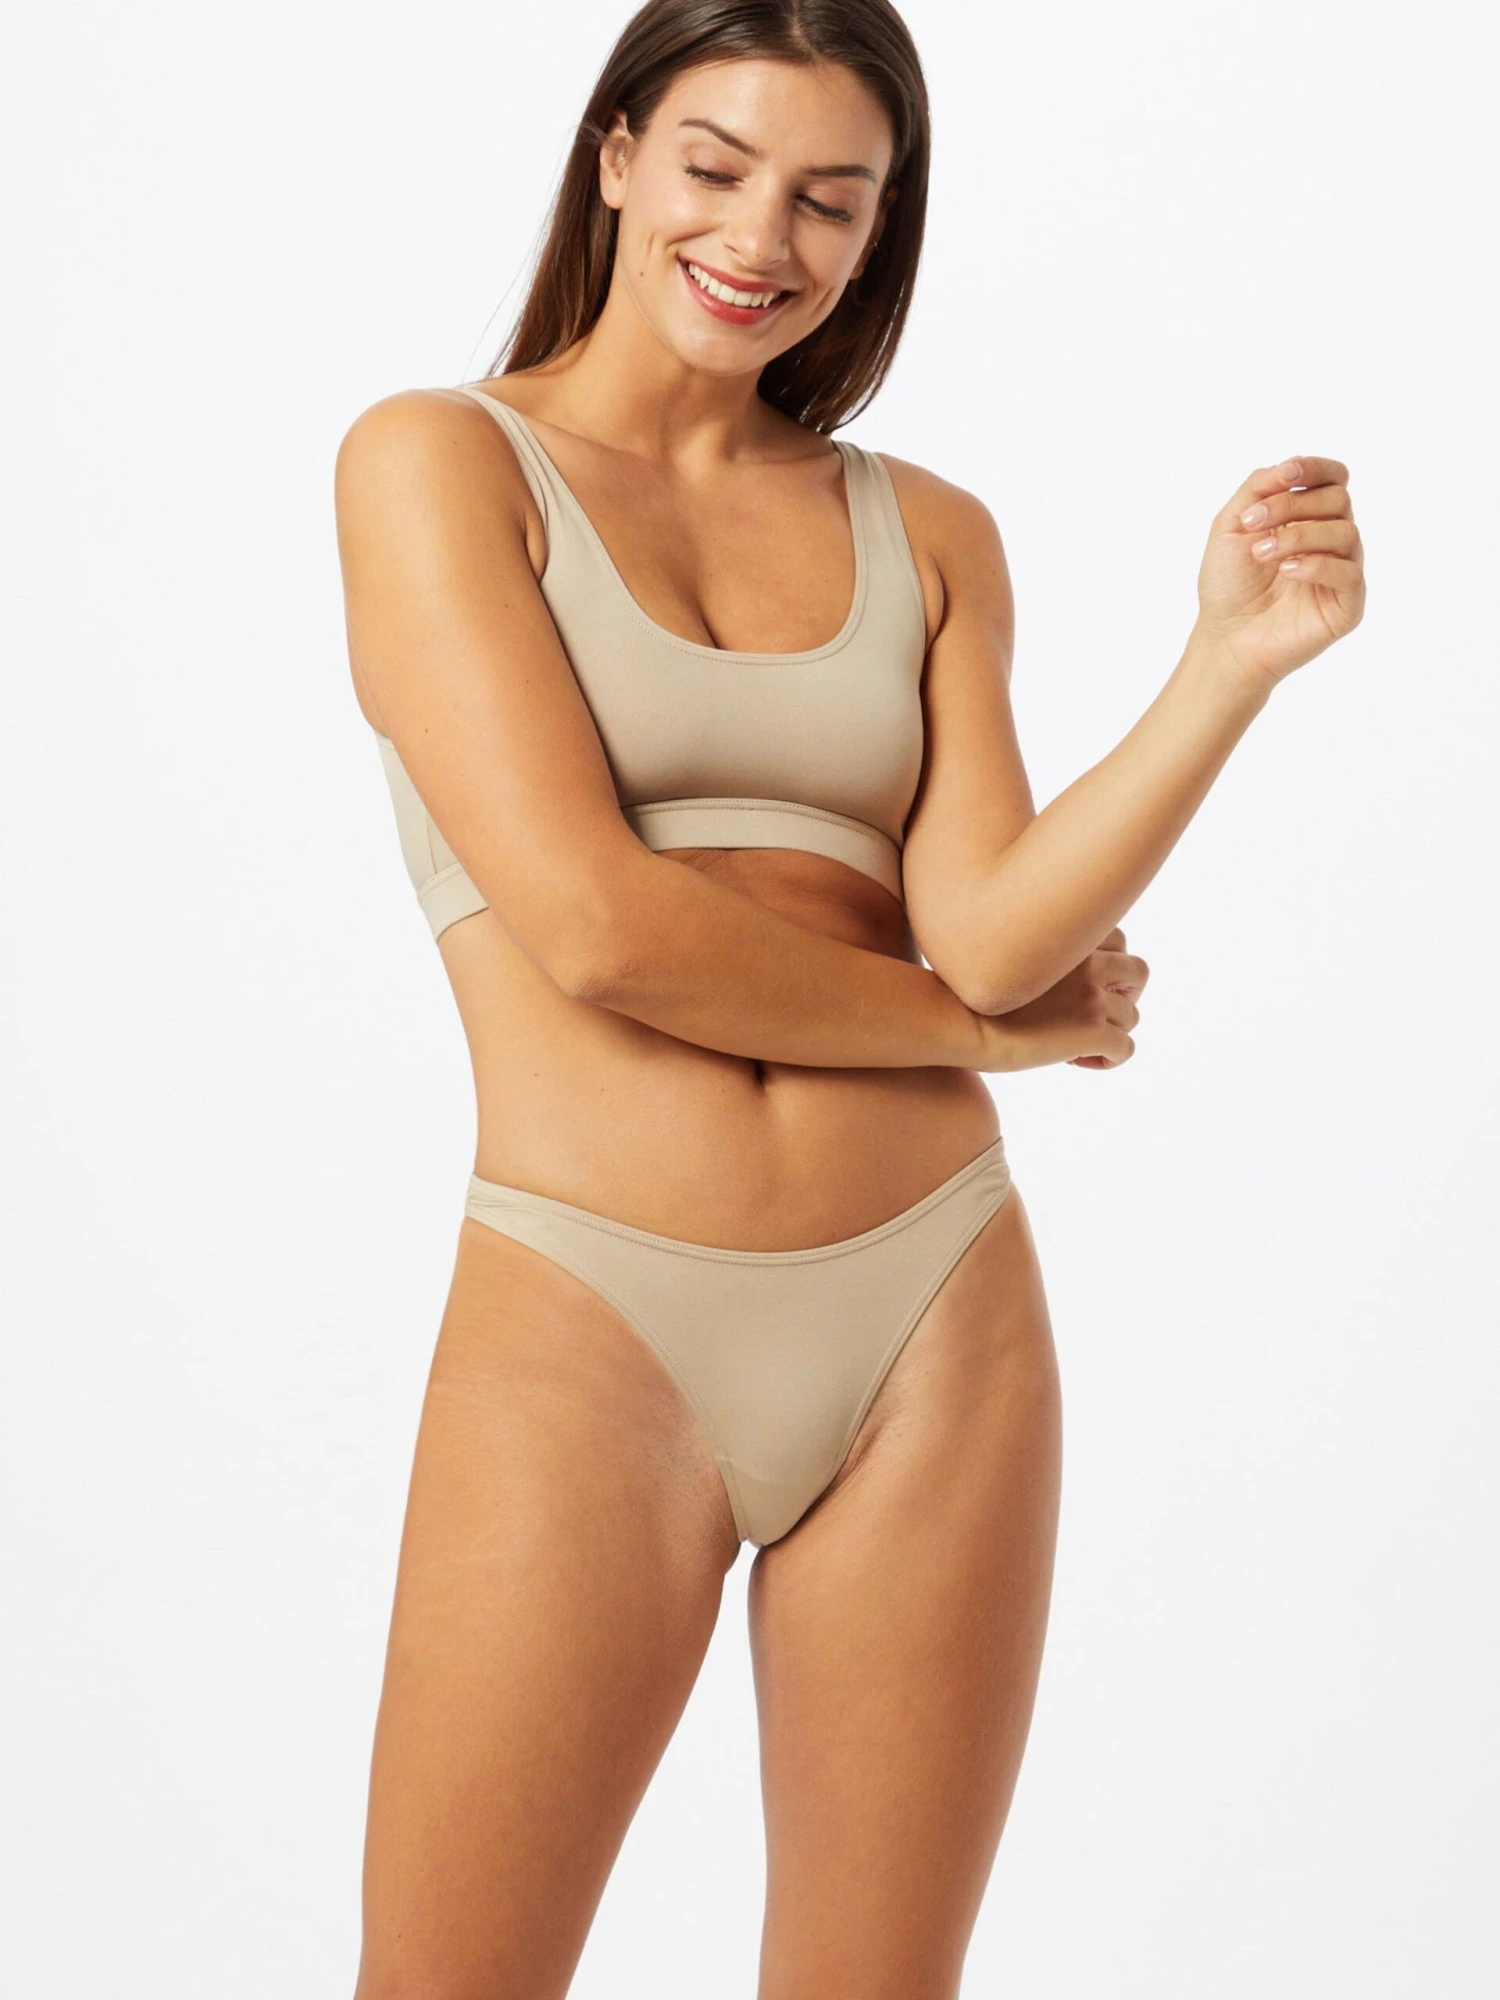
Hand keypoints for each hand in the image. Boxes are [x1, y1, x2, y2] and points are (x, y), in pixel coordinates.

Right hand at [976, 927, 1147, 1071]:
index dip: (1108, 965)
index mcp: (1070, 936)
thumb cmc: (966, 989)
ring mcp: (1093, 996)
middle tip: (1094, 1015)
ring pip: (1132, 1016)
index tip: (1083, 987)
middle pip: (1137, 973)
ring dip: (1110, 1031)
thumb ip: (1044, 957)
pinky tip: (1078, 1062)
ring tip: (1076, 1046)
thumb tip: (1056, 982)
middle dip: (1124, 995)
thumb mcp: (1011, 953)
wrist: (955, 1018)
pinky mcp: (1092, 1031)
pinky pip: (1125, 1049)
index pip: (1118, 939)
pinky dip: (1108, 1059)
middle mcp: (1088, 962)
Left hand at [1192, 455, 1365, 689]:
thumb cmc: (1228, 586)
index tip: (1285, 475)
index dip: (1314, 468)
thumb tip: (1287, 467)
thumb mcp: (1231, 526)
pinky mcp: (1348, 604)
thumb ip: (1257, 489)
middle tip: (1253, 525)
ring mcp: (1342, 571)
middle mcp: (1331, 540)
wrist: (1225, 638)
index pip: (1333, 478)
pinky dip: (1316, 565)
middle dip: (1292, 505)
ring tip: (1262, 554)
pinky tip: (1286, 572)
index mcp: (1308, 518)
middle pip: (1338, 499)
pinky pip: (1349, 572)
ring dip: (1298, 536)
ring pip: (1345, 531)